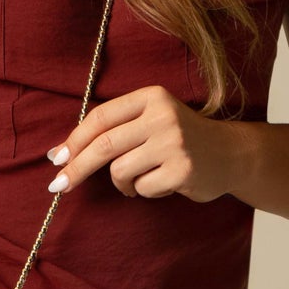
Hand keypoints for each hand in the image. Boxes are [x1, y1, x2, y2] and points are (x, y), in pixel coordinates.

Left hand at [44, 84, 245, 204]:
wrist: (231, 153)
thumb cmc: (179, 137)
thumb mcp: (150, 119)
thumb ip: (113, 129)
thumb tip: (61, 153)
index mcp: (151, 97)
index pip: (100, 117)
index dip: (74, 139)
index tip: (57, 158)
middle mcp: (163, 116)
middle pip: (103, 145)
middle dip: (77, 168)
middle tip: (58, 185)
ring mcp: (174, 144)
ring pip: (120, 171)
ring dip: (121, 182)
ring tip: (137, 180)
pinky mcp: (183, 171)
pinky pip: (142, 188)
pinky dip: (142, 191)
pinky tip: (160, 182)